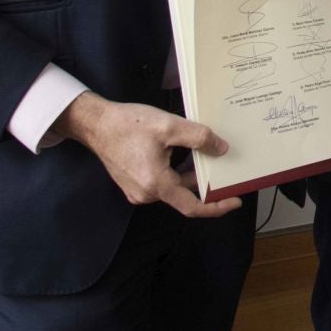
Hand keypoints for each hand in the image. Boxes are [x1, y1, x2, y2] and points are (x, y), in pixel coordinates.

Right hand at [53, 92, 240, 218]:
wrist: (96, 123)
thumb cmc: (127, 124)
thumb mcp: (170, 126)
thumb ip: (199, 138)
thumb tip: (221, 149)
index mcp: (155, 184)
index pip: (192, 206)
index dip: (216, 207)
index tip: (235, 202)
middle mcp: (145, 194)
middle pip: (184, 194)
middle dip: (205, 182)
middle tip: (224, 167)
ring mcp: (138, 190)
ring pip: (173, 187)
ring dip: (190, 174)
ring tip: (206, 154)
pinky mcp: (134, 183)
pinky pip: (162, 182)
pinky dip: (177, 172)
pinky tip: (184, 153)